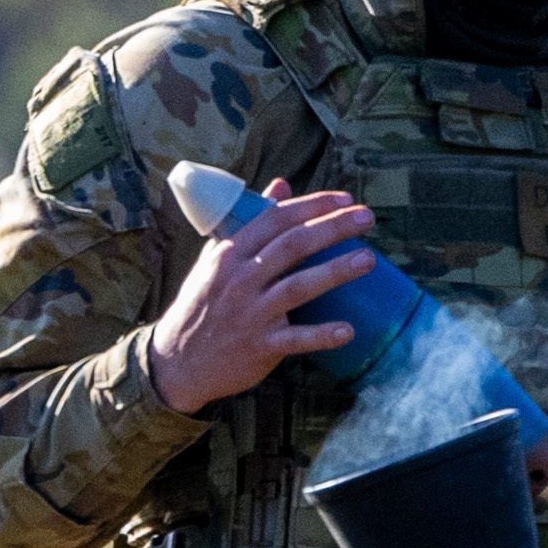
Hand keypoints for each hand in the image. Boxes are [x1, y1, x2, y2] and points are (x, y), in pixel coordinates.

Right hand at [151, 186, 377, 414]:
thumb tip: (281, 186)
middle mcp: (240, 279)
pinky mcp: (260, 345)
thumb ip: (249, 222)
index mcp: (230, 253)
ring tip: (368, 259)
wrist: (178, 360)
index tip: (345, 199)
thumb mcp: (217, 258)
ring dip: (336, 271)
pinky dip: (322, 335)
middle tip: (367, 218)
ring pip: (298, 287)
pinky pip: (296, 339)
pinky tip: (348, 330)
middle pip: (293, 246)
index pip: (276, 220)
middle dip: (333, 228)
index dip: (313, 206)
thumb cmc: (203, 304)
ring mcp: (251, 313)